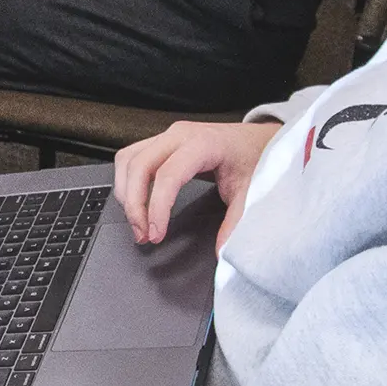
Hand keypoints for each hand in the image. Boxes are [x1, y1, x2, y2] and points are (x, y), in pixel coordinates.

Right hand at [114, 118, 280, 248]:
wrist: (260, 140)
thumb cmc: (255, 158)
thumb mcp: (251, 190)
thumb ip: (236, 221)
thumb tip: (220, 250)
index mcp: (203, 143)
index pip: (168, 175)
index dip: (157, 208)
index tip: (156, 234)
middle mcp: (180, 135)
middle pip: (139, 166)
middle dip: (134, 205)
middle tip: (143, 235)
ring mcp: (168, 136)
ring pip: (128, 160)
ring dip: (126, 193)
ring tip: (138, 224)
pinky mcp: (162, 143)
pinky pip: (132, 158)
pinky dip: (128, 182)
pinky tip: (138, 204)